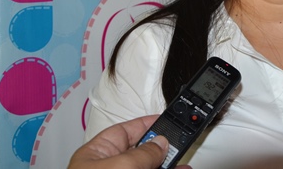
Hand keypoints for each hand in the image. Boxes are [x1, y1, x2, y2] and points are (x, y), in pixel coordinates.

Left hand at [68, 115, 189, 168]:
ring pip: (152, 166)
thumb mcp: (118, 167)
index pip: (128, 129)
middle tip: (181, 141)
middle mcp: (110, 167)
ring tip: (184, 158)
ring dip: (169, 162)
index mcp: (98, 153)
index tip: (169, 119)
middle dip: (164, 145)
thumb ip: (141, 153)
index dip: (149, 123)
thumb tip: (160, 143)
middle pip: (143, 149)